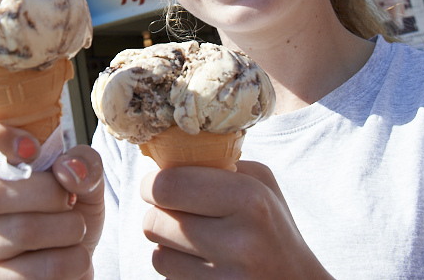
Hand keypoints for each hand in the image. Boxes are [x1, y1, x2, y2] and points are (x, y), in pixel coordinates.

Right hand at [0, 117, 104, 279]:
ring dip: (68, 228)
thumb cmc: (68, 210)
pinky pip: (35, 270)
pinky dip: (71, 260)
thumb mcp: (83, 176)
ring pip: (22, 231)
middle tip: (69, 199)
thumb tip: (68, 169)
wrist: (75, 260)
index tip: (32, 147)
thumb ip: (83, 162)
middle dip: (47, 193)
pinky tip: (72, 256)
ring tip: (76, 228)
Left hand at [141, 161, 331, 278]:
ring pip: (157, 255)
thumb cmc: (272, 226)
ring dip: (166, 246)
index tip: (157, 185)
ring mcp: (228, 278)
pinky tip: (201, 263)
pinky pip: (168, 278)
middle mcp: (239, 241)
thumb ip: (216, 164)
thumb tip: (166, 156)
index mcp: (250, 199)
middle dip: (157, 214)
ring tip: (193, 240)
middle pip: (153, 221)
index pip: (167, 186)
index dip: (152, 184)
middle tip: (173, 211)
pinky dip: (177, 269)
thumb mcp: (259, 183)